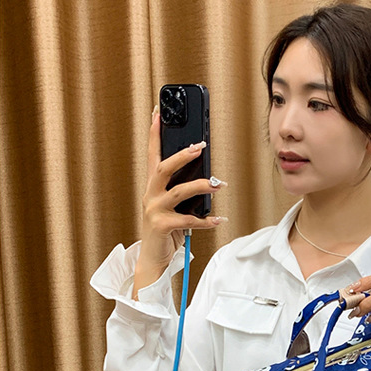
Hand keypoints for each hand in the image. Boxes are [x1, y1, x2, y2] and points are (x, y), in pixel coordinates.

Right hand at [134, 106, 227, 296]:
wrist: (154, 259)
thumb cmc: (166, 230)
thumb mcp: (173, 206)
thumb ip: (182, 191)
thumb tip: (207, 178)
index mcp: (152, 186)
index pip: (152, 153)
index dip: (154, 132)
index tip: (158, 111)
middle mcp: (150, 194)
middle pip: (163, 167)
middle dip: (182, 156)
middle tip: (200, 147)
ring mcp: (154, 210)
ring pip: (178, 192)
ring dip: (201, 187)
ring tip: (219, 185)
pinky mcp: (162, 226)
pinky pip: (188, 220)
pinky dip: (207, 221)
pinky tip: (219, 219)